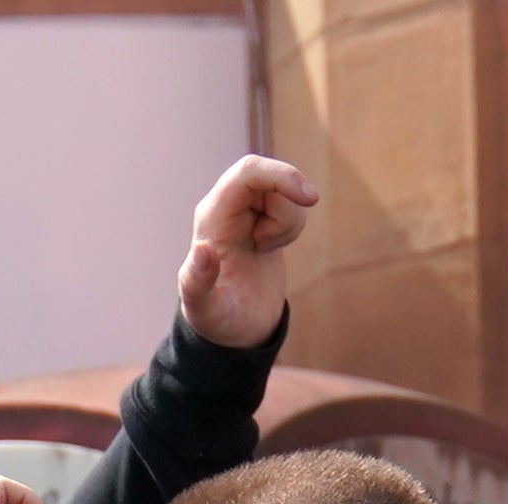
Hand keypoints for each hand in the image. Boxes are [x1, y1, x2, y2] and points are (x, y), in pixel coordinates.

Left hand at [178, 155, 321, 350]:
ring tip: (262, 250)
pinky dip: (289, 228)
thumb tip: (202, 251)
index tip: (309, 199)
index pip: (248, 172)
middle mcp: (226, 205)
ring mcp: (244, 210)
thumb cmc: (217, 320)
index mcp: (212, 216)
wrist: (235, 328)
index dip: (281, 176)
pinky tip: (268, 248)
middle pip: (271, 178)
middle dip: (285, 210)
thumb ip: (197, 283)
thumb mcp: (205, 309)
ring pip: (284, 192)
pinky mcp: (261, 218)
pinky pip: (289, 205)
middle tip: (267, 246)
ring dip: (286, 224)